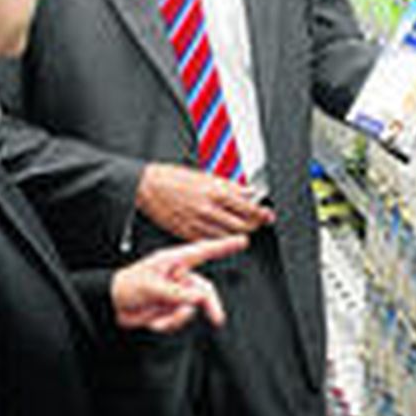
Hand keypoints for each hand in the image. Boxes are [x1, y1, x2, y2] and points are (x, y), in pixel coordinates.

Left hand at [111, 235, 243, 332]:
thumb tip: (196, 299)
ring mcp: (176, 293)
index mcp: (173, 262)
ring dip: (176, 317)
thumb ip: (175, 294)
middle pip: (204, 290)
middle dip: (209, 306)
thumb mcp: (150, 287)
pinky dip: (168, 323)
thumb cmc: (125, 286)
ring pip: (193, 308)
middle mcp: (178, 276)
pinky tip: (153, 319)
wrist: (111, 305)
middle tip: (217, 318)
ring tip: (158, 317)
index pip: (203, 251)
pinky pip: (180, 319)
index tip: (242, 241)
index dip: (224, 246)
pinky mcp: (171, 308)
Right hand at [135, 163, 273, 240]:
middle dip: (254, 225)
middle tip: (257, 222)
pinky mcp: (188, 233)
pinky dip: (220, 238)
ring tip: (242, 227)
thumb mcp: (206, 175)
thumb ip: (230, 185)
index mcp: (216, 192)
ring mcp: (198, 223)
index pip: (248, 208)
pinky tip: (223, 233)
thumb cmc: (173, 178)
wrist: (148, 187)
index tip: (267, 214)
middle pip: (242, 226)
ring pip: (228, 236)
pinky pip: (210, 240)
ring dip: (239, 233)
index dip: (262, 213)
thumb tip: (248, 191)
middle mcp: (209, 210)